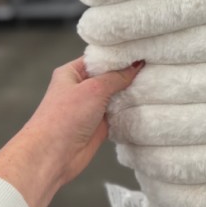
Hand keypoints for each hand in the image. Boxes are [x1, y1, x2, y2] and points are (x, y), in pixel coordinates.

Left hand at [0, 57, 143, 206]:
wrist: (52, 155)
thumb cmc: (63, 119)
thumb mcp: (93, 89)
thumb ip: (116, 77)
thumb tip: (135, 66)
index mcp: (72, 73)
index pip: (99, 59)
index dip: (119, 56)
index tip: (140, 51)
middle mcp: (80, 89)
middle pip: (109, 77)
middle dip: (128, 74)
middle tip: (151, 67)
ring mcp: (90, 108)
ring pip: (116, 96)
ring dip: (130, 93)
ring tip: (153, 83)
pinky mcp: (98, 125)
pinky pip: (118, 114)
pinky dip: (129, 110)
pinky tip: (145, 104)